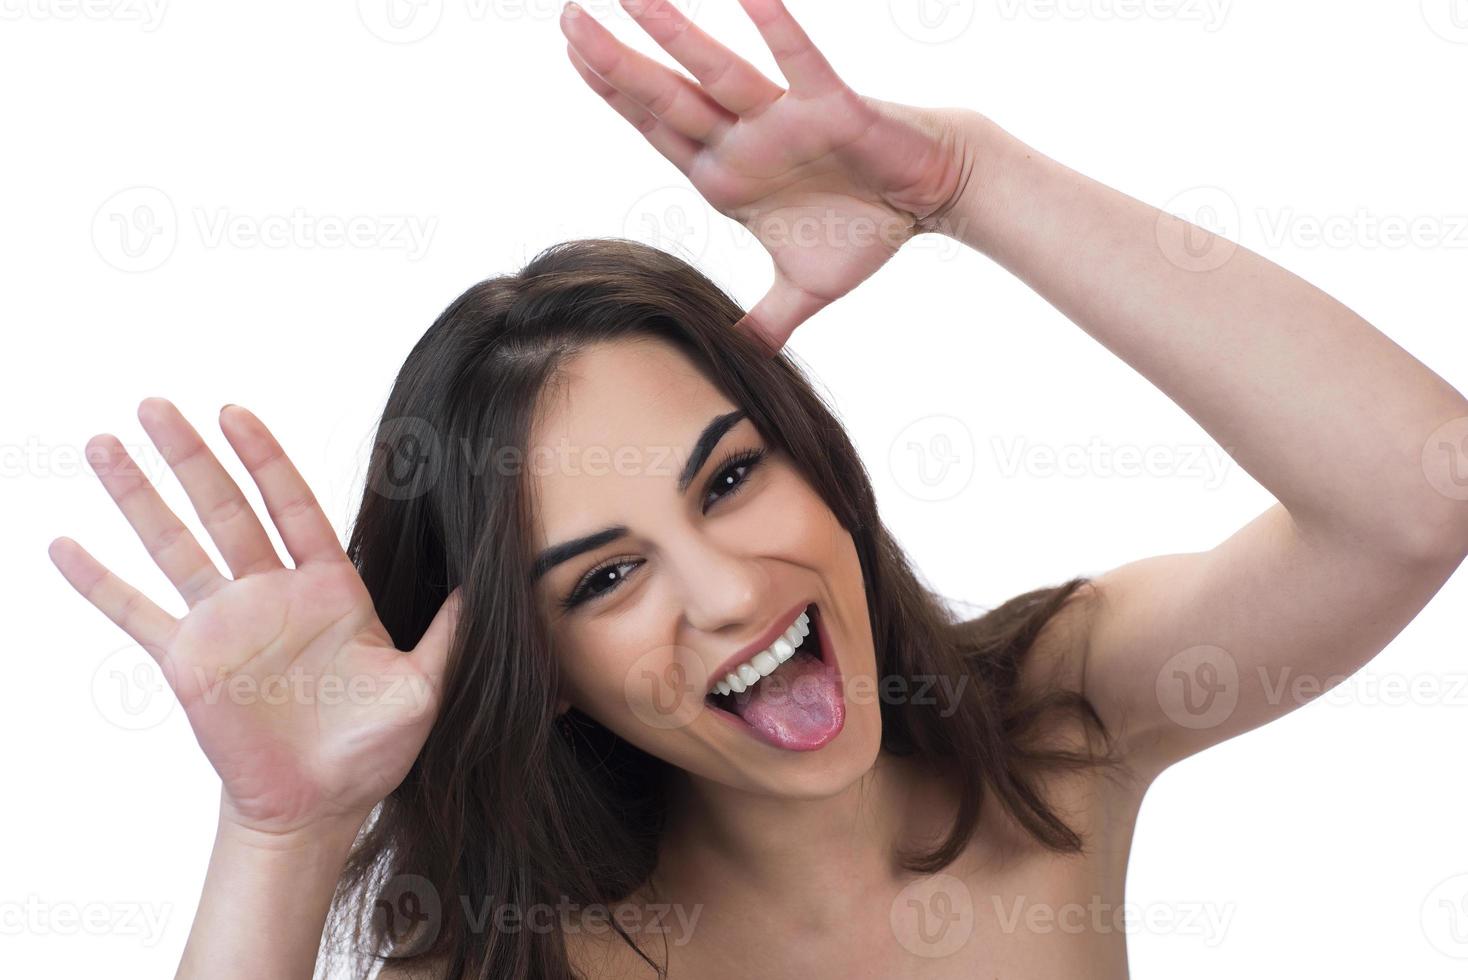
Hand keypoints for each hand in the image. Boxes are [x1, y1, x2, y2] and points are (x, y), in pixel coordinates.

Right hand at [49, 399, 461, 838]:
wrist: (322, 802)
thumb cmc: (374, 747)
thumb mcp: (427, 684)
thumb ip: (452, 630)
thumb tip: (491, 581)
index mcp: (328, 587)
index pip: (293, 505)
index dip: (265, 458)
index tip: (235, 411)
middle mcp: (272, 593)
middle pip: (225, 508)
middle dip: (191, 456)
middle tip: (156, 404)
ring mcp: (226, 623)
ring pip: (176, 545)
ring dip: (139, 496)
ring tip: (105, 444)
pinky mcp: (189, 661)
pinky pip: (136, 616)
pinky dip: (100, 583)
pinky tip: (64, 547)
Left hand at [561, 0, 974, 351]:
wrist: (929, 195)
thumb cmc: (865, 229)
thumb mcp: (804, 293)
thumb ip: (765, 325)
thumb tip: (741, 365)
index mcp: (728, 177)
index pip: (659, 132)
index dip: (615, 99)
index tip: (573, 58)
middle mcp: (746, 141)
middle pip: (667, 100)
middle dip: (615, 62)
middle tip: (566, 17)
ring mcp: (784, 120)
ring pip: (718, 73)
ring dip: (674, 36)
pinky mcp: (831, 108)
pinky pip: (800, 64)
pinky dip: (777, 29)